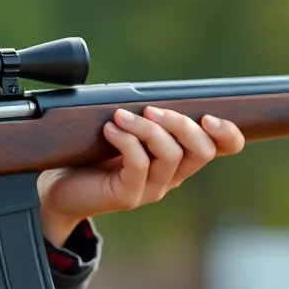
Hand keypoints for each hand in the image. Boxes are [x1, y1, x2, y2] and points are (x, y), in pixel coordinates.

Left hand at [37, 108, 244, 245]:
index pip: (223, 149)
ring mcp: (151, 189)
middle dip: (180, 123)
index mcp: (178, 158)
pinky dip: (126, 141)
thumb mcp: (127, 129)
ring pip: (170, 155)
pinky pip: (139, 165)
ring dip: (147, 128)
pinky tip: (110, 131)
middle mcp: (171, 176)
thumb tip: (157, 93)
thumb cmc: (93, 153)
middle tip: (151, 110)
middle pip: (202, 150)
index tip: (209, 117)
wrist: (59, 186)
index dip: (228, 134)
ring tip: (120, 117)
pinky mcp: (128, 196)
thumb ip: (147, 115)